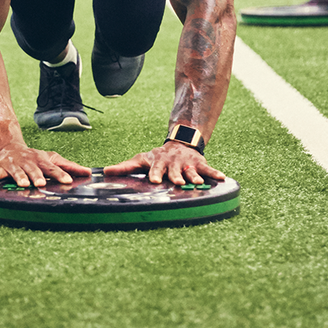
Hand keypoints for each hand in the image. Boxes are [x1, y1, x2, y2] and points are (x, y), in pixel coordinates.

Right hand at [0, 144, 90, 187]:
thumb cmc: (34, 158)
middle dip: (37, 176)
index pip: (52, 168)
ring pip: (17, 171)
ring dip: (20, 177)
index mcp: (42, 161)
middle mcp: (28, 162)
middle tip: (42, 183)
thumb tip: (88, 172)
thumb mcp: (52, 159)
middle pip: (34, 169)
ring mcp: (14, 164)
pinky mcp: (0, 168)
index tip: (68, 180)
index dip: (60, 174)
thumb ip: (69, 166)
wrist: (10, 148)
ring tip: (23, 184)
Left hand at [103, 141, 224, 186]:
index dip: (154, 174)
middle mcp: (173, 163)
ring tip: (198, 182)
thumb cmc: (157, 157)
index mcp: (158, 162)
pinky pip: (208, 169)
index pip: (155, 169)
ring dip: (194, 176)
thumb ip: (124, 167)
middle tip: (176, 182)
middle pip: (174, 171)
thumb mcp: (141, 159)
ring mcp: (187, 164)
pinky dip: (215, 174)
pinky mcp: (199, 164)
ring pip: (191, 171)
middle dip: (175, 176)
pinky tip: (223, 178)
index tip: (154, 181)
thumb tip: (104, 172)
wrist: (179, 144)